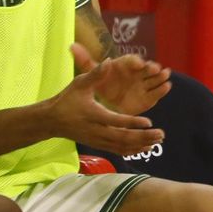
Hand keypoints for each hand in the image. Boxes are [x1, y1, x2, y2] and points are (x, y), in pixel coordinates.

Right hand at [47, 45, 167, 155]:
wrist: (51, 120)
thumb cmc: (67, 99)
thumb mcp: (79, 84)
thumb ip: (96, 74)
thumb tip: (109, 61)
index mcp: (93, 115)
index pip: (115, 121)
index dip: (132, 123)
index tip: (149, 122)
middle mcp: (95, 130)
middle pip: (121, 138)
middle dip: (142, 137)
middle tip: (161, 134)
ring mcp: (96, 140)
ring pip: (120, 146)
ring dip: (140, 145)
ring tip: (158, 141)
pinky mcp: (97, 144)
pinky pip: (116, 150)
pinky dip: (131, 150)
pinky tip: (144, 148)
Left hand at [71, 43, 171, 115]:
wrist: (109, 103)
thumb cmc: (102, 84)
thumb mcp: (91, 74)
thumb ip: (85, 61)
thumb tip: (72, 45)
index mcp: (125, 65)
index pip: (131, 61)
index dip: (135, 62)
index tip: (138, 64)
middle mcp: (137, 73)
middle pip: (147, 68)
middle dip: (152, 67)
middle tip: (155, 68)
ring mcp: (144, 84)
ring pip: (155, 78)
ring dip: (161, 75)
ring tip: (165, 74)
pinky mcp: (149, 97)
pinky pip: (157, 92)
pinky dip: (162, 89)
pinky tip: (166, 86)